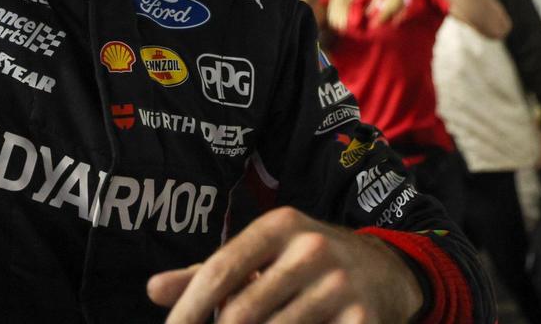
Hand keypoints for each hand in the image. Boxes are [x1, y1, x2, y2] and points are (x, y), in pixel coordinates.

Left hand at [148, 207, 422, 323]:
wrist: (388, 271)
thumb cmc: (306, 264)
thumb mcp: (261, 256)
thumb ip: (207, 274)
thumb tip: (152, 290)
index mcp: (281, 226)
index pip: (221, 270)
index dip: (190, 308)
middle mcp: (312, 248)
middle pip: (243, 311)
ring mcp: (341, 285)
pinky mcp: (364, 320)